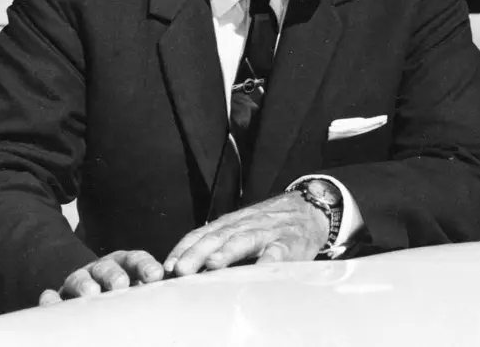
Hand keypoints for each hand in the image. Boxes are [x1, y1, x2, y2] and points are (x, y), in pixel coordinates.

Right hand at [38, 250, 163, 304]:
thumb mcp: (140, 292)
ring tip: (91, 294)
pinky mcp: (59, 299)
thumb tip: (179, 295)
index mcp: (125, 265)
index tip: (156, 276)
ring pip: (79, 279)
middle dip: (114, 274)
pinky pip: (52, 298)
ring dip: (84, 284)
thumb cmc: (127, 299)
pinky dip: (50, 299)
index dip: (145, 266)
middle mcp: (101, 270)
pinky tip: (49, 299)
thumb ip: (153, 293)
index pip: (136, 260)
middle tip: (120, 285)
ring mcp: (78, 282)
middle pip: (107, 267)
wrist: (94, 304)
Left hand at [164, 191, 330, 276]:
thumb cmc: (270, 225)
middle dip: (198, 253)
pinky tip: (259, 271)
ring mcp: (269, 232)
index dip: (184, 248)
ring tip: (213, 264)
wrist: (310, 209)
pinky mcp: (290, 242)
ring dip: (228, 251)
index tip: (168, 266)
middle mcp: (247, 224)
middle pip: (219, 236)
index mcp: (232, 223)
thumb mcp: (242, 227)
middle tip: (181, 270)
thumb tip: (186, 265)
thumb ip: (219, 243)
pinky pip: (278, 251)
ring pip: (245, 239)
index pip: (202, 233)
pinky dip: (268, 261)